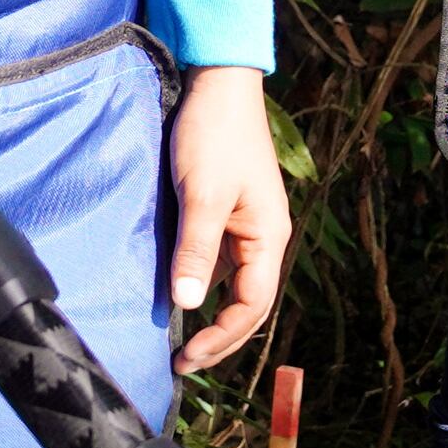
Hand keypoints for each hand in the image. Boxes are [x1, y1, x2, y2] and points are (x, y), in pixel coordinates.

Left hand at [162, 65, 290, 375]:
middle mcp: (264, 238)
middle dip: (219, 340)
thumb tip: (186, 304)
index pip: (251, 307)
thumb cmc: (213, 135)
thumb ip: (194, 249)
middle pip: (249, 306)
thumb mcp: (200, 193)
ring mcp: (247, 227)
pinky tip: (180, 297)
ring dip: (213, 318)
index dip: (221, 338)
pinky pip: (221, 264)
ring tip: (182, 342)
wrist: (217, 84)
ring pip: (235, 287)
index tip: (187, 358)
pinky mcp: (228, 214)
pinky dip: (204, 288)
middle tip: (183, 364)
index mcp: (268, 237)